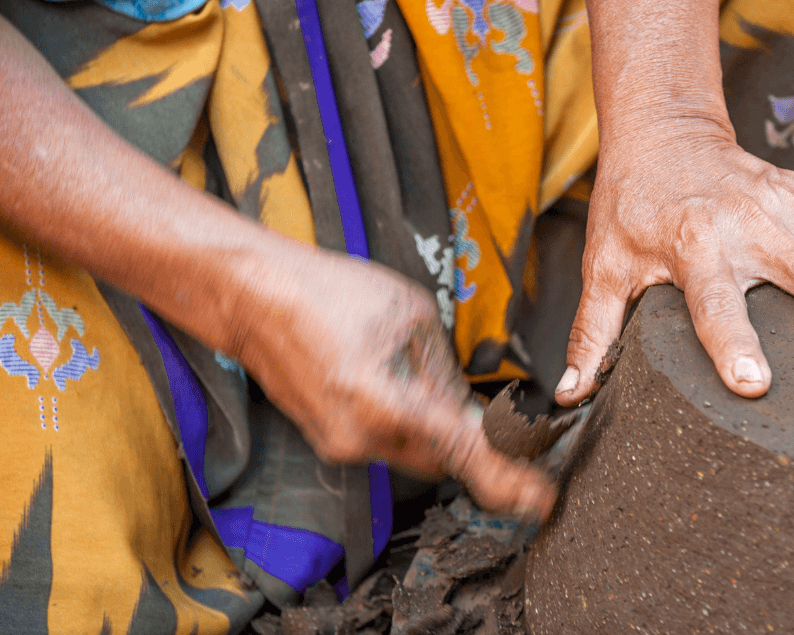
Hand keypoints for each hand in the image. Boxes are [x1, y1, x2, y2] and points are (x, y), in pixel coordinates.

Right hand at [233, 245, 555, 519]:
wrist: (253, 298)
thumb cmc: (329, 294)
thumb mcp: (412, 317)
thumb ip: (447, 372)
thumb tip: (471, 408)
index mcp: (385, 403)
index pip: (462, 454)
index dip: (507, 481)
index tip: (540, 499)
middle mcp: (360, 438)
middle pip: (443, 459)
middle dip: (472, 439)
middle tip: (494, 412)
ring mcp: (340, 445)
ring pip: (415, 453)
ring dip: (435, 427)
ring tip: (416, 370)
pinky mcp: (330, 442)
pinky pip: (386, 444)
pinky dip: (406, 423)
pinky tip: (394, 379)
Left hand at [554, 121, 793, 404]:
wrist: (662, 132)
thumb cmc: (630, 206)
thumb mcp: (604, 266)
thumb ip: (594, 332)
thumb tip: (569, 396)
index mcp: (696, 249)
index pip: (714, 306)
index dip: (731, 344)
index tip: (758, 386)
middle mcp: (752, 227)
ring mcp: (789, 207)